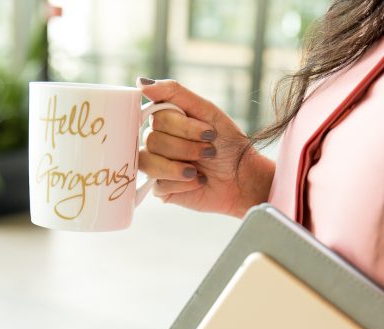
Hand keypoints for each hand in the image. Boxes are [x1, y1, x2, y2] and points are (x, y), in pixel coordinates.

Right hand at [137, 78, 274, 217]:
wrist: (242, 178)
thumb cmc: (228, 144)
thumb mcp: (206, 111)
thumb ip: (174, 93)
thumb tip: (140, 82)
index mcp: (166, 121)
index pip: (156, 117)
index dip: (183, 127)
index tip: (209, 132)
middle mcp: (157, 142)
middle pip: (152, 140)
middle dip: (185, 147)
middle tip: (209, 152)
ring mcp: (157, 166)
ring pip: (148, 162)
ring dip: (179, 166)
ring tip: (200, 169)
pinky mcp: (161, 189)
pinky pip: (158, 185)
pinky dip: (183, 184)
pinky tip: (197, 181)